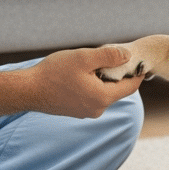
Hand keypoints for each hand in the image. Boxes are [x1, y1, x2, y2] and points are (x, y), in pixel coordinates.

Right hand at [26, 46, 145, 118]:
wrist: (28, 90)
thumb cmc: (54, 73)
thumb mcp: (84, 58)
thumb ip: (109, 56)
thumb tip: (128, 56)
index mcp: (102, 98)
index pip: (130, 87)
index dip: (137, 73)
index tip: (140, 62)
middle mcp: (97, 109)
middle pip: (116, 90)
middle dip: (117, 74)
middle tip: (112, 57)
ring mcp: (85, 112)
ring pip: (103, 92)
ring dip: (102, 79)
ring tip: (91, 64)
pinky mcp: (75, 111)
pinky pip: (91, 96)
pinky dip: (92, 85)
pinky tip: (79, 74)